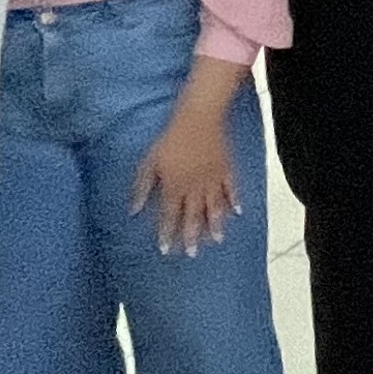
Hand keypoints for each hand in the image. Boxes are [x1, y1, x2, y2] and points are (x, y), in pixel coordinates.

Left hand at [131, 95, 242, 254]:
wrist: (198, 120)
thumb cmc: (170, 139)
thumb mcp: (149, 162)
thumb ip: (142, 187)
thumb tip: (134, 210)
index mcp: (174, 187)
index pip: (169, 215)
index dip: (166, 233)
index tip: (165, 249)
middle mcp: (194, 188)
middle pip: (193, 216)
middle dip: (191, 236)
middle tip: (192, 253)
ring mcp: (212, 180)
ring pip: (214, 208)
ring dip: (215, 225)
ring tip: (217, 240)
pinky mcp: (226, 170)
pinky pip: (231, 189)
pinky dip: (235, 201)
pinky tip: (238, 212)